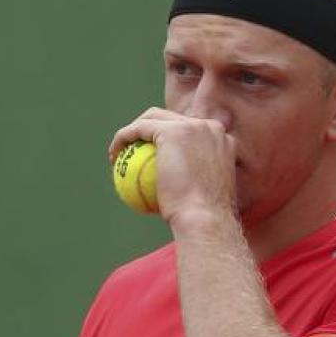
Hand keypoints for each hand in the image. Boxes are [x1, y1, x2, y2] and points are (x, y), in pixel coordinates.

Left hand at [108, 108, 238, 229]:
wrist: (206, 219)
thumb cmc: (203, 218)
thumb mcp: (205, 195)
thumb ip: (195, 179)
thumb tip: (174, 188)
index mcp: (222, 139)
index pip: (189, 130)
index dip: (169, 139)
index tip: (154, 157)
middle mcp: (211, 126)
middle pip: (171, 118)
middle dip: (149, 129)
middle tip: (134, 152)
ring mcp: (193, 125)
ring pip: (153, 117)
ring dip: (134, 130)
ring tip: (120, 152)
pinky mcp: (173, 130)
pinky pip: (138, 129)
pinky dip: (123, 139)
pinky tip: (113, 157)